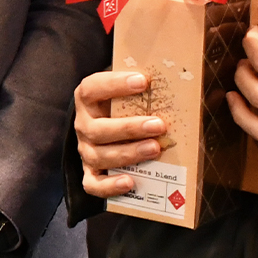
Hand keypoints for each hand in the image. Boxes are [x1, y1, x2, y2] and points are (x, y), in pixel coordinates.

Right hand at [73, 71, 167, 198]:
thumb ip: (141, 83)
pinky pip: (93, 184)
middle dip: (130, 128)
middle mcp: (83, 124)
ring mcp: (85, 150)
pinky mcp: (90, 172)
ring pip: (100, 156)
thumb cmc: (121, 104)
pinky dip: (110, 186)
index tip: (143, 81)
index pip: (93, 88)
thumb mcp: (126, 89)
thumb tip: (174, 72)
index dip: (115, 84)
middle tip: (159, 125)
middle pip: (98, 129)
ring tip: (155, 149)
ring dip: (128, 153)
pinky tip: (130, 182)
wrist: (105, 123)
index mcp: (87, 98)